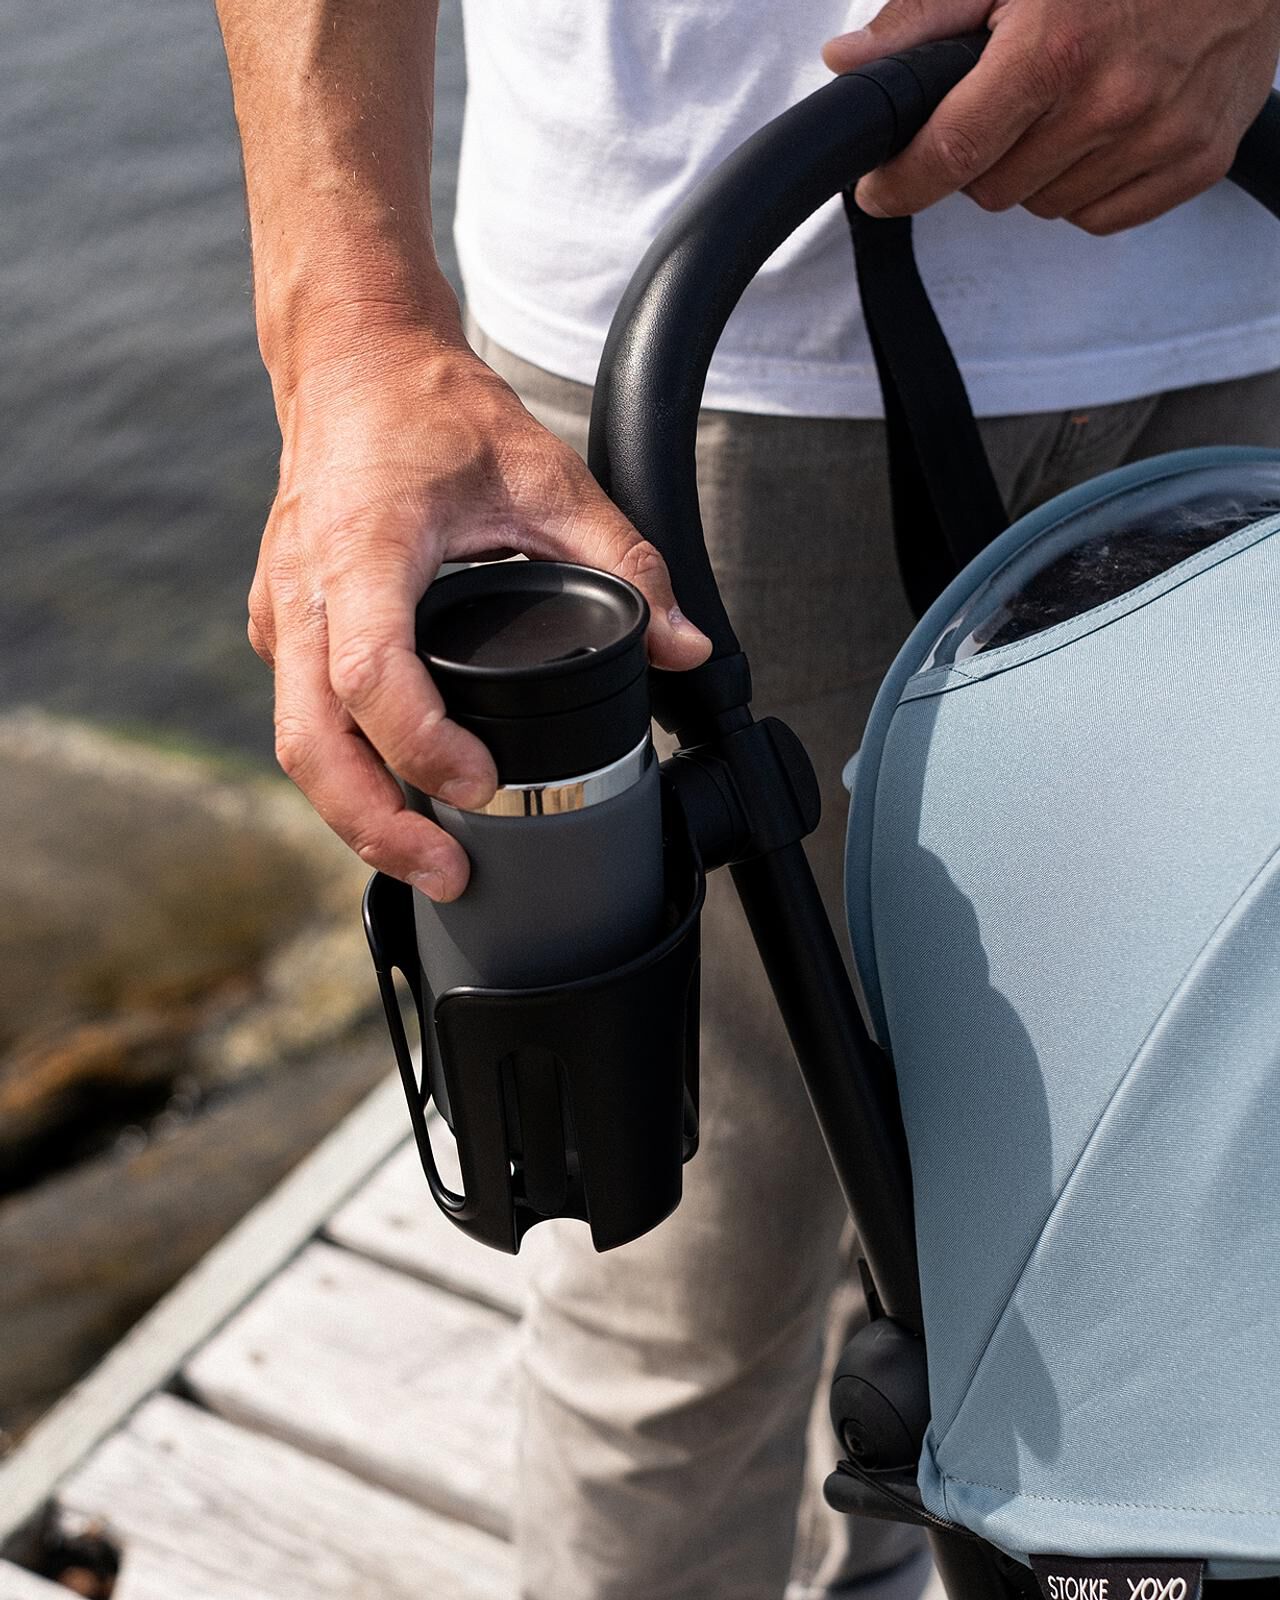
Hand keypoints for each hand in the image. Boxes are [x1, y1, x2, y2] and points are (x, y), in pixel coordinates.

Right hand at [250, 321, 710, 901]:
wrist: (352, 366)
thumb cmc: (436, 412)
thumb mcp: (548, 476)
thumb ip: (624, 563)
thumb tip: (684, 645)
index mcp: (364, 546)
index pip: (371, 672)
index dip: (422, 744)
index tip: (481, 784)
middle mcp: (305, 589)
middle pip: (311, 743)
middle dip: (375, 824)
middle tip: (450, 872)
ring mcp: (283, 612)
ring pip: (298, 743)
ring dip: (356, 812)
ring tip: (431, 858)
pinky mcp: (282, 627)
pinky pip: (301, 719)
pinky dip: (346, 771)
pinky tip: (399, 798)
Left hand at [824, 0, 1279, 233]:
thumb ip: (924, 21)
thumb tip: (850, 63)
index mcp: (1055, 50)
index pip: (948, 155)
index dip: (899, 183)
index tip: (879, 189)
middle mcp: (1111, 102)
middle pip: (992, 189)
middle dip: (983, 155)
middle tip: (1009, 101)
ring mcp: (1160, 137)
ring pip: (1043, 207)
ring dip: (1037, 170)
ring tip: (1068, 103)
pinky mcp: (1196, 161)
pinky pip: (1100, 217)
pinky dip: (1087, 186)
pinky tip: (1105, 130)